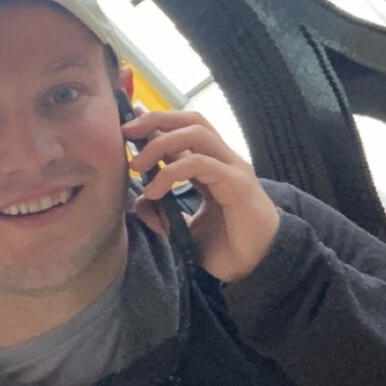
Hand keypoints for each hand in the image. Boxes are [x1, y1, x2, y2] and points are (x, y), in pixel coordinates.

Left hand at [122, 110, 280, 282]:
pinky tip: (154, 191)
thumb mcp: (186, 229)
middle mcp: (224, 160)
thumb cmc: (229, 246)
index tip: (127, 126)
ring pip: (197, 134)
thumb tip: (140, 203)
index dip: (157, 123)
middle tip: (125, 133)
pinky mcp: (236, 183)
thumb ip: (165, 214)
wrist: (259, 266)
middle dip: (156, 120)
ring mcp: (233, 168)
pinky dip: (171, 172)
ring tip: (136, 164)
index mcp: (213, 166)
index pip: (186, 131)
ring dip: (161, 143)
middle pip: (192, 121)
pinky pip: (201, 164)